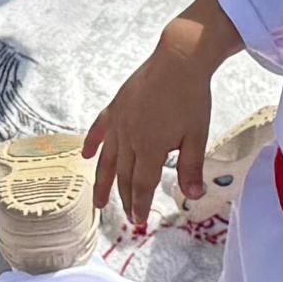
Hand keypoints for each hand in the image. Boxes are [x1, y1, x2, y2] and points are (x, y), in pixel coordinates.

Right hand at [84, 15, 222, 228]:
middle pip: (124, 176)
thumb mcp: (197, 136)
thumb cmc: (191, 98)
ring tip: (97, 202)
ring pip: (108, 159)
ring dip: (102, 182)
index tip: (139, 222)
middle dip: (125, 199)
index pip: (142, 185)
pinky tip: (85, 156)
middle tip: (128, 217)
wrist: (179, 60)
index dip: (140, 205)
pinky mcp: (116, 107)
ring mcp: (120, 122)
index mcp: (151, 148)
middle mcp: (130, 139)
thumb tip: (193, 196)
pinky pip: (100, 130)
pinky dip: (91, 144)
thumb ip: (191, 168)